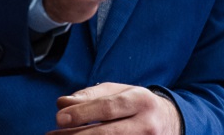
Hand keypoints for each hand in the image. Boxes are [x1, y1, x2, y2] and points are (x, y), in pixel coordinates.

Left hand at [50, 83, 180, 134]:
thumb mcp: (119, 92)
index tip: (59, 118)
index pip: (109, 108)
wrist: (170, 122)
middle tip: (53, 134)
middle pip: (108, 133)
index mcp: (141, 101)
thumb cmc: (137, 105)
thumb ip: (91, 96)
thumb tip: (63, 103)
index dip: (83, 113)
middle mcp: (147, 124)